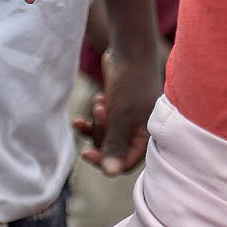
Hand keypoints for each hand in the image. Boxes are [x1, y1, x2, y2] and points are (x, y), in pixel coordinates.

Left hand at [72, 48, 160, 175]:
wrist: (128, 52)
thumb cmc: (130, 85)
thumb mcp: (120, 118)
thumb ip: (115, 147)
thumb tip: (110, 173)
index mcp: (149, 134)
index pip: (127, 162)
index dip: (107, 161)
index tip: (87, 153)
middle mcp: (139, 130)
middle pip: (113, 150)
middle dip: (101, 134)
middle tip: (102, 112)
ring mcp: (128, 121)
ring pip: (105, 138)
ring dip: (97, 124)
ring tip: (100, 103)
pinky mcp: (118, 111)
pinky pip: (101, 126)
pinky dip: (90, 122)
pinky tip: (78, 120)